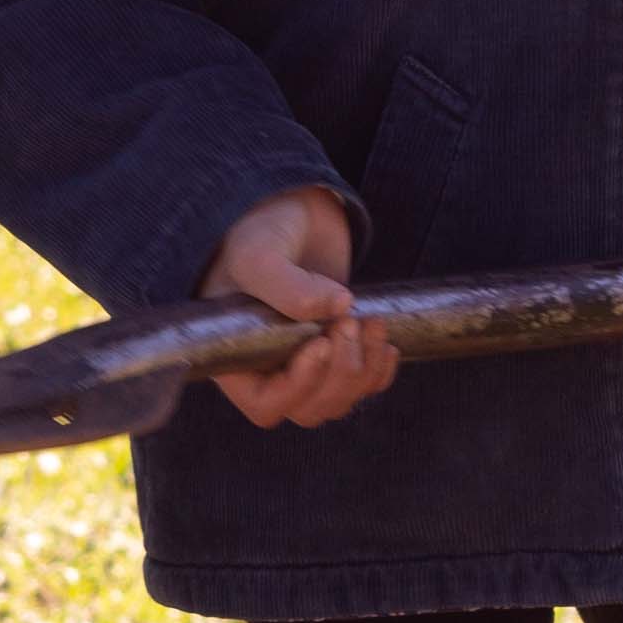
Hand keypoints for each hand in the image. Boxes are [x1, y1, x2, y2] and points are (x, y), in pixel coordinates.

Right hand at [201, 186, 398, 429]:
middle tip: (349, 321)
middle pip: (309, 409)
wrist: (289, 213)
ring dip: (363, 369)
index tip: (319, 344)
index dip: (297, 387)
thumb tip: (337, 306)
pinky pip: (364, 387)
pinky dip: (379, 371)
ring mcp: (306, 367)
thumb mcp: (259, 253)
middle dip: (339, 372)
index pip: (265, 404)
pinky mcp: (339, 355)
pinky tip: (384, 342)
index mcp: (238, 359)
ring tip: (370, 321)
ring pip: (339, 401)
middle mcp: (269, 372)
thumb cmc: (256, 233)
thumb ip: (285, 283)